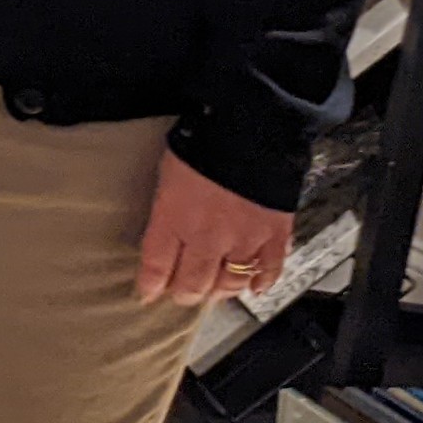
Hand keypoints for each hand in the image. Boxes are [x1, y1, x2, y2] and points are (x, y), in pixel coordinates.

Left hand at [136, 150, 292, 305]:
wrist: (250, 128)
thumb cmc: (202, 144)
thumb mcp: (167, 174)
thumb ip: (166, 208)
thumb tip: (163, 229)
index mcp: (173, 219)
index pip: (156, 267)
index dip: (150, 286)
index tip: (148, 294)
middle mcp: (206, 237)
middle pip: (193, 284)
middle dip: (184, 293)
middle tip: (181, 294)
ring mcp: (243, 239)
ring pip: (230, 284)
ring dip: (220, 291)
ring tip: (214, 291)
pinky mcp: (274, 235)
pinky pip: (269, 270)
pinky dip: (261, 281)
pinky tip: (254, 286)